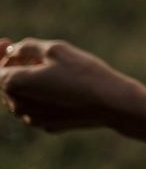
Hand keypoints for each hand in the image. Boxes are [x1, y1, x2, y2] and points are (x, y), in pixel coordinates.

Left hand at [0, 38, 139, 132]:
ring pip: (21, 96)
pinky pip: (36, 107)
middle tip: (36, 53)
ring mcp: (31, 118)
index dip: (0, 53)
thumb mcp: (56, 49)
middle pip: (5, 83)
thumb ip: (27, 46)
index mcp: (14, 83)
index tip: (8, 42)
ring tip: (53, 68)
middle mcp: (17, 105)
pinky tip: (63, 86)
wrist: (110, 102)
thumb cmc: (84, 72)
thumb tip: (12, 51)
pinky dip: (41, 95)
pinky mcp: (47, 125)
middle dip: (15, 66)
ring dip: (28, 81)